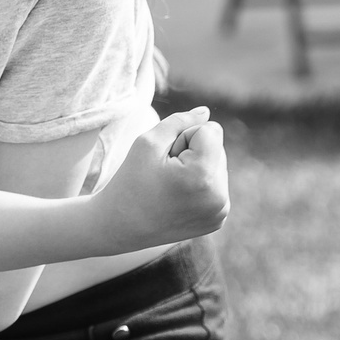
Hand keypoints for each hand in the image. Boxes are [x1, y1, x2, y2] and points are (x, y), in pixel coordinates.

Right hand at [88, 108, 229, 253]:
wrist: (119, 227)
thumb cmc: (130, 181)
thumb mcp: (148, 142)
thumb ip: (180, 121)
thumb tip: (206, 112)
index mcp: (204, 177)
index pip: (211, 130)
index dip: (184, 137)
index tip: (166, 158)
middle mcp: (219, 197)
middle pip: (217, 148)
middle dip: (193, 153)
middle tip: (165, 174)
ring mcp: (220, 212)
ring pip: (218, 166)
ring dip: (197, 169)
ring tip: (170, 186)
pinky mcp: (217, 220)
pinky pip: (217, 186)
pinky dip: (200, 186)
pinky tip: (178, 198)